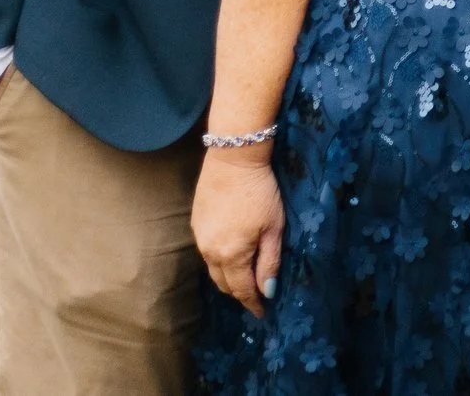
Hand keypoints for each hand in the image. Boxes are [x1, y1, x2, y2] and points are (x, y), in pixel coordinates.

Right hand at [193, 150, 284, 316]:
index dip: (253, 303)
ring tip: (244, 277)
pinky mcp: (195, 224)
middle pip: (224, 283)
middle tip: (255, 295)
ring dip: (228, 277)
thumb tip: (268, 291)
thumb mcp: (274, 227)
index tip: (262, 312)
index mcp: (232, 254)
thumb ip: (269, 261)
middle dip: (239, 293)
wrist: (233, 158)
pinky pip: (206, 252)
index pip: (242, 289)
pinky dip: (219, 260)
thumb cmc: (260, 191)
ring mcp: (199, 238)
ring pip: (213, 269)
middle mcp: (210, 251)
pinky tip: (230, 254)